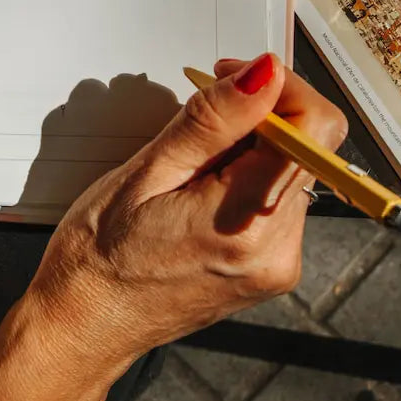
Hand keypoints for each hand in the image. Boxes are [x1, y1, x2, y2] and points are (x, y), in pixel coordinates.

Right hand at [31, 54, 347, 367]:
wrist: (85, 325)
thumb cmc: (98, 255)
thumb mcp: (145, 173)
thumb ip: (212, 123)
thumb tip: (266, 76)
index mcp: (247, 222)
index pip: (316, 129)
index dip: (280, 88)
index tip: (230, 79)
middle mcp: (278, 249)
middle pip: (307, 148)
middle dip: (259, 117)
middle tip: (197, 116)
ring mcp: (279, 264)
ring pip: (292, 170)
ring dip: (250, 147)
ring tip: (188, 162)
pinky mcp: (271, 268)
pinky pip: (277, 199)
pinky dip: (245, 176)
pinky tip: (198, 188)